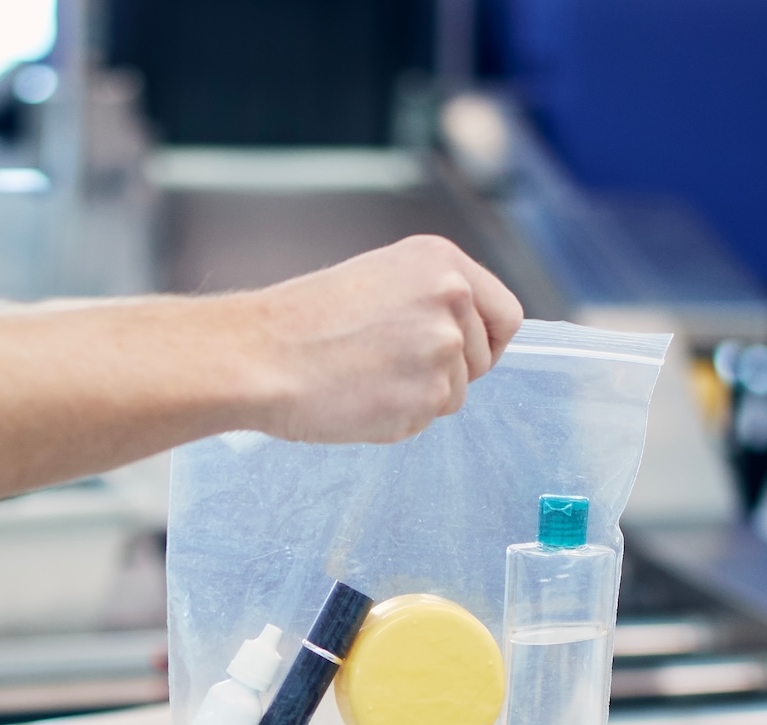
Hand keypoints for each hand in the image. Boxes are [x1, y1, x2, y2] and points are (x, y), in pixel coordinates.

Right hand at [243, 235, 524, 442]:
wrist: (260, 355)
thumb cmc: (303, 321)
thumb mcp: (379, 280)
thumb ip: (430, 301)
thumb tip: (466, 337)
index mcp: (442, 262)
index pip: (506, 313)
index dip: (487, 340)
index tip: (465, 354)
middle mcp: (451, 300)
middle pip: (483, 360)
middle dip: (448, 372)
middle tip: (389, 367)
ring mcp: (442, 350)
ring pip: (454, 396)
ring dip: (417, 398)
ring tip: (364, 378)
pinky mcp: (426, 397)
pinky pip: (425, 422)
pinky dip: (395, 420)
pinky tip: (358, 398)